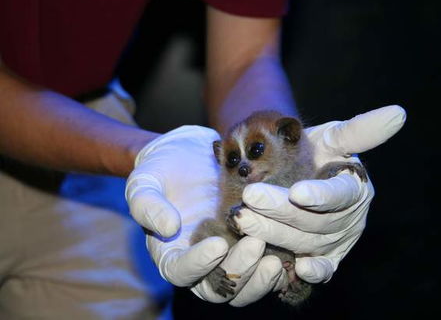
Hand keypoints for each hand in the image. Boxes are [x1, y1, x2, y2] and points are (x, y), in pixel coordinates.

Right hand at [125, 126, 286, 304]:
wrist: (190, 154)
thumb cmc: (163, 169)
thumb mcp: (145, 181)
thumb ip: (147, 204)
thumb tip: (168, 227)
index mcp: (171, 254)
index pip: (180, 272)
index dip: (197, 265)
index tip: (216, 244)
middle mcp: (202, 264)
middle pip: (219, 289)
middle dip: (239, 273)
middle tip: (256, 244)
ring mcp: (229, 256)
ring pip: (245, 286)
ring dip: (261, 278)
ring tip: (277, 257)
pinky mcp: (251, 245)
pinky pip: (264, 268)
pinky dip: (278, 268)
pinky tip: (292, 252)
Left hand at [232, 105, 406, 282]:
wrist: (297, 173)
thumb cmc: (315, 153)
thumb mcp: (333, 137)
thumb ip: (360, 131)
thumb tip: (399, 113)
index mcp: (355, 187)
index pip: (341, 194)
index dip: (321, 195)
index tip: (298, 192)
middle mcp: (349, 219)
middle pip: (316, 221)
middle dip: (281, 210)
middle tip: (249, 199)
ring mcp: (337, 241)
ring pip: (307, 242)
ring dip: (275, 234)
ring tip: (243, 219)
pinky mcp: (326, 258)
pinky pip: (323, 269)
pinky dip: (313, 272)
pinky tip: (297, 269)